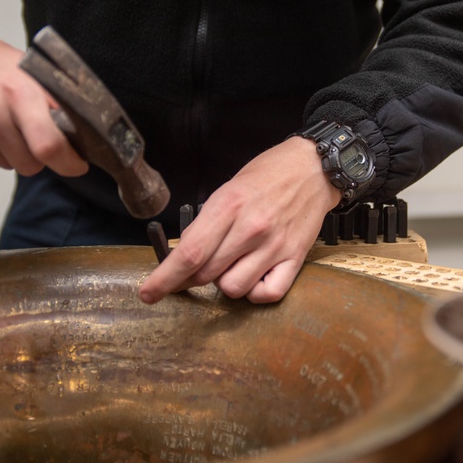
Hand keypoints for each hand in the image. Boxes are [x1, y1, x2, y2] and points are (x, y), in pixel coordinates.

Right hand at [0, 0, 87, 176]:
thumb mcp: (28, 70)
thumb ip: (53, 101)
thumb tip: (82, 133)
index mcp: (19, 92)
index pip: (50, 146)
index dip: (69, 162)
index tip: (77, 164)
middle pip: (30, 164)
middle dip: (39, 156)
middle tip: (34, 135)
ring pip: (7, 165)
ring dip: (12, 152)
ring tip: (2, 123)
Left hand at [139, 136, 339, 303]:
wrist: (314, 168)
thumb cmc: (269, 175)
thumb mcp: (229, 188)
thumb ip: (207, 223)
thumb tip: (184, 256)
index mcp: (229, 205)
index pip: (189, 253)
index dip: (164, 279)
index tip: (148, 293)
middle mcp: (251, 228)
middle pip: (206, 274)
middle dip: (194, 276)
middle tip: (199, 266)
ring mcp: (274, 245)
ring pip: (233, 288)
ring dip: (225, 282)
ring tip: (234, 262)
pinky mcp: (295, 258)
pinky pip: (267, 294)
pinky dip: (255, 292)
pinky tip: (254, 275)